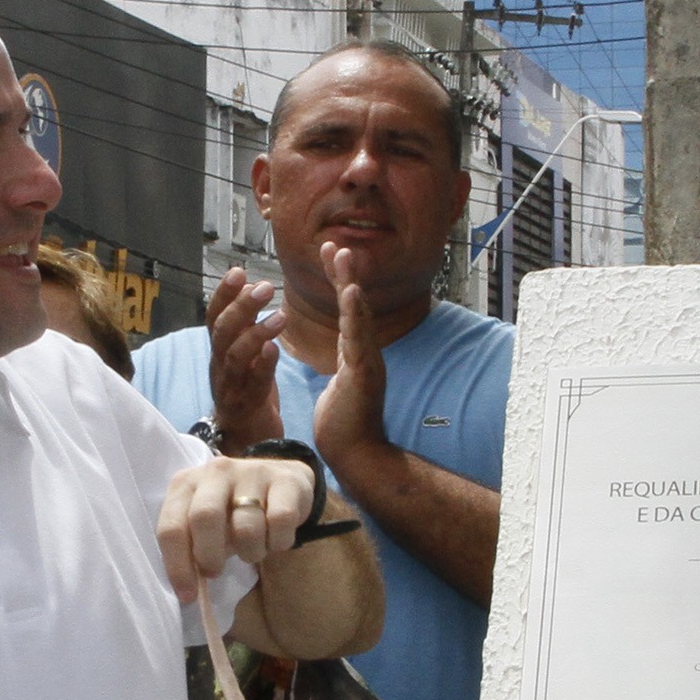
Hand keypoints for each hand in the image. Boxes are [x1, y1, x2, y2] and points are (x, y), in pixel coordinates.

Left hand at [158, 455, 316, 600]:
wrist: (282, 482)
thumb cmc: (234, 512)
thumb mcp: (205, 526)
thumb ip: (192, 548)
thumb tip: (189, 589)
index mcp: (186, 484)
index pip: (171, 527)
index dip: (178, 566)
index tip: (188, 595)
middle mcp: (216, 472)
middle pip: (205, 518)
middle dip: (210, 556)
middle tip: (217, 571)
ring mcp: (252, 472)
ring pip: (247, 527)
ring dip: (250, 552)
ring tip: (252, 550)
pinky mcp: (286, 480)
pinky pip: (280, 522)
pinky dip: (278, 542)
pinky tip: (275, 538)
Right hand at [202, 266, 283, 450]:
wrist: (246, 437)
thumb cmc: (247, 389)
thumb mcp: (243, 353)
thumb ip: (245, 324)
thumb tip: (252, 285)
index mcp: (219, 351)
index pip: (214, 316)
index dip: (224, 294)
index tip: (238, 271)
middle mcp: (220, 366)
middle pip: (222, 332)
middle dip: (241, 307)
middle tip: (265, 287)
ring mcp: (231, 386)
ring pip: (235, 356)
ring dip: (256, 333)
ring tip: (280, 317)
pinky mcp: (247, 405)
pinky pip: (253, 383)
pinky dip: (263, 365)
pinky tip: (275, 350)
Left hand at [310, 241, 388, 470]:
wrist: (357, 455)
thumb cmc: (345, 427)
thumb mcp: (338, 388)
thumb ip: (341, 369)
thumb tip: (339, 361)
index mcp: (356, 355)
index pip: (347, 312)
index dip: (340, 283)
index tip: (331, 256)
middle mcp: (365, 353)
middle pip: (355, 306)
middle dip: (345, 274)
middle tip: (335, 244)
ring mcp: (368, 362)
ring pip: (358, 316)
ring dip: (350, 283)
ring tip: (344, 255)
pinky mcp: (365, 374)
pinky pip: (359, 338)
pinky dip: (356, 313)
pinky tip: (351, 292)